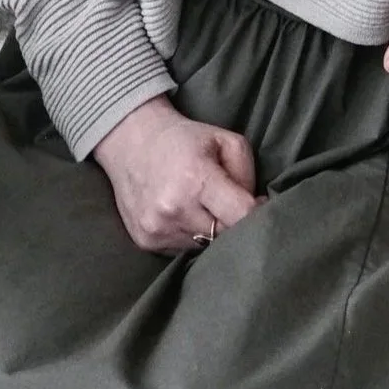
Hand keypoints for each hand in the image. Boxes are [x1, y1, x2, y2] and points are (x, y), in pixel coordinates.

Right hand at [90, 92, 265, 253]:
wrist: (130, 141)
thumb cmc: (183, 139)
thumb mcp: (226, 141)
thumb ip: (248, 175)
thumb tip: (258, 208)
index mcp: (196, 180)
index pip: (242, 216)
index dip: (258, 212)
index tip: (258, 203)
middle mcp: (174, 210)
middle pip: (225, 235)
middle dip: (232, 222)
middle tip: (227, 203)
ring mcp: (157, 229)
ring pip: (205, 246)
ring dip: (210, 231)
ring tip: (201, 206)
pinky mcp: (146, 242)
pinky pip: (183, 249)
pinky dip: (189, 236)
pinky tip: (182, 214)